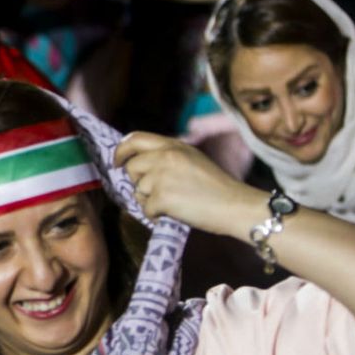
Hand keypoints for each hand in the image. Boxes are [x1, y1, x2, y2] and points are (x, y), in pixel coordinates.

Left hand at [114, 132, 264, 235]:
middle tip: (156, 191)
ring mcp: (162, 176)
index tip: (117, 162)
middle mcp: (165, 156)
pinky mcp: (162, 197)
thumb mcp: (192, 159)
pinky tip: (176, 213)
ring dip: (150, 200)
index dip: (121, 150)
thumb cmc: (217, 187)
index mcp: (173, 145)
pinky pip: (146, 209)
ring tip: (174, 202)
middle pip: (132, 167)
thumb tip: (140, 163)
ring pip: (138, 190)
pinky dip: (157, 215)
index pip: (135, 139)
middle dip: (138, 181)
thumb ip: (167, 157)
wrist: (236, 206)